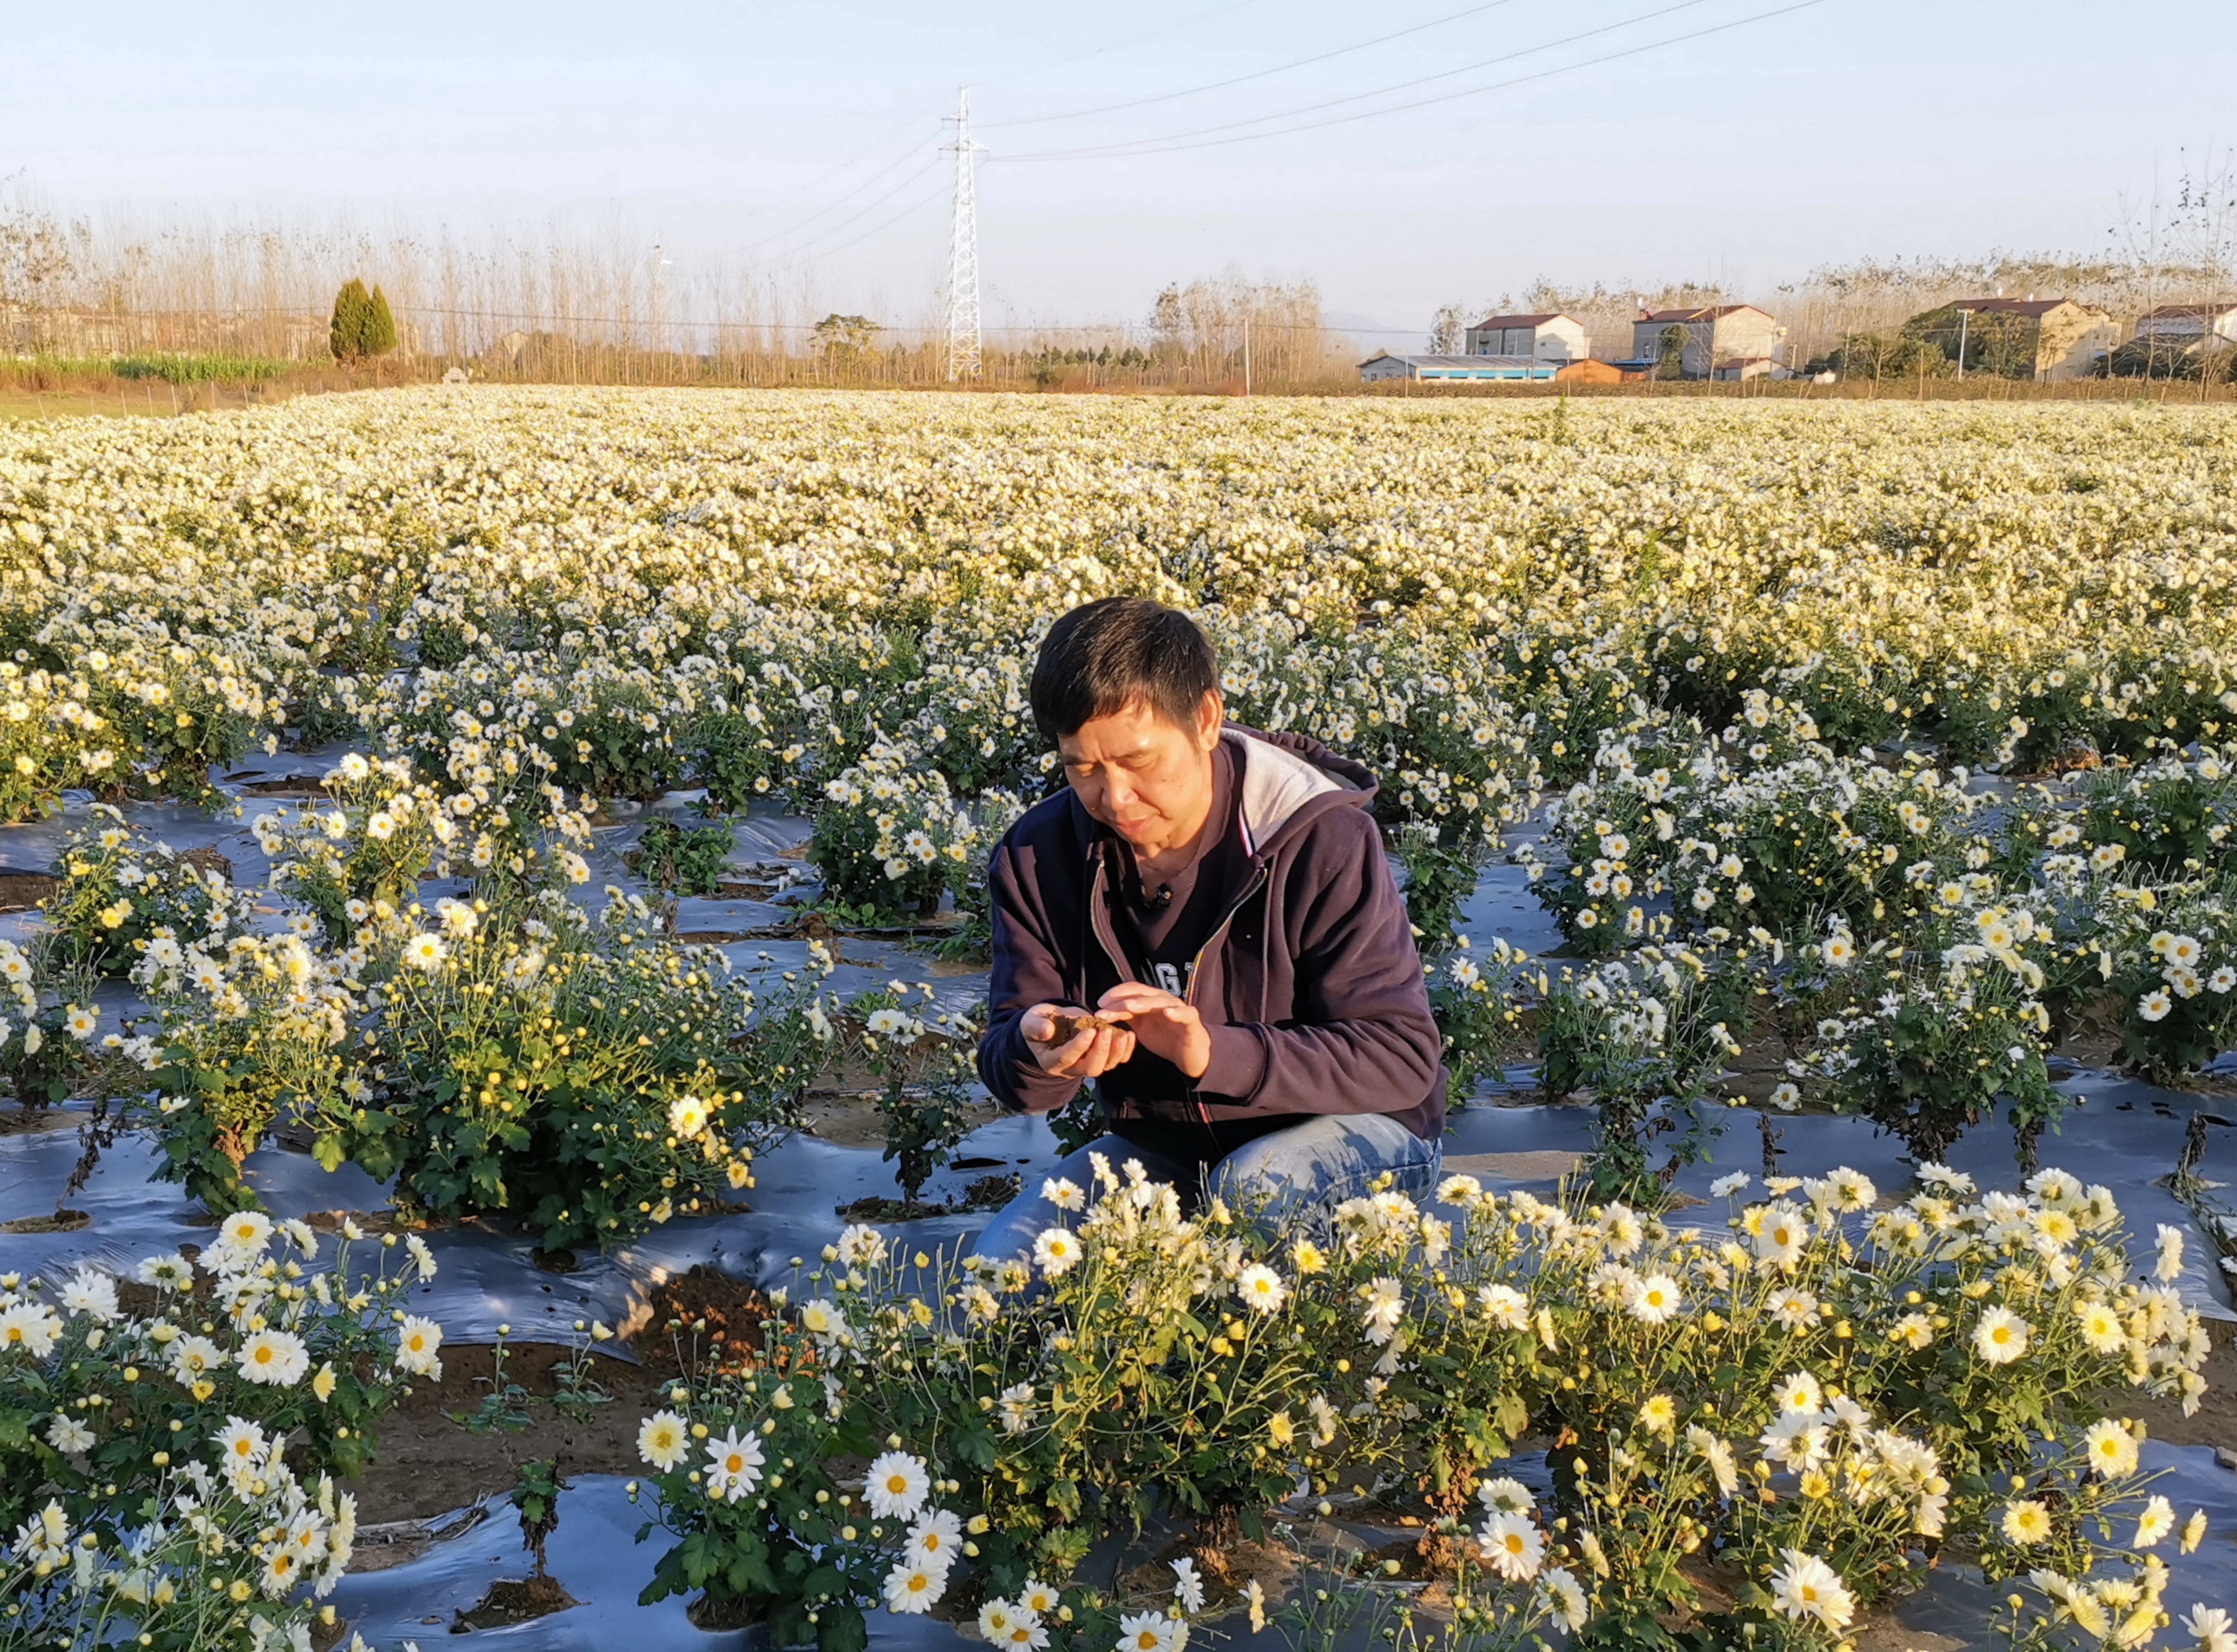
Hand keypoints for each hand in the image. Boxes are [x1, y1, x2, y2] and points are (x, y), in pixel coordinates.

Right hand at [1020, 1003, 1135, 1077]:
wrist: (1049, 1025)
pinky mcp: (1100, 1059)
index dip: (1079, 1046)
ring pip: (1105, 1066)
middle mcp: (1071, 1068)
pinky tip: (1129, 1035)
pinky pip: (1115, 1060)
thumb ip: (1036, 1026)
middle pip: (1090, 1068)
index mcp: (1052, 1061)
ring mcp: (1087, 1065)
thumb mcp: (1031, 1021)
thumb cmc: (1039, 1022)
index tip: (1090, 1030)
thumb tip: (1046, 1030)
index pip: (1066, 1057)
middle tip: (1106, 1031)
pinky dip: (1125, 1050)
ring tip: (1122, 1034)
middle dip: (1100, 1051)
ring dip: (1116, 1052)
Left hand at [1096, 983, 1210, 1079]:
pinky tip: (1167, 1013)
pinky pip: (1185, 1014)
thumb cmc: (1165, 1039)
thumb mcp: (1140, 1028)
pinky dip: (1177, 1012)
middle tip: (1105, 1007)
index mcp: (1150, 1001)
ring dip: (1144, 1003)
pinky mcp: (1191, 1020)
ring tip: (1129, 1007)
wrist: (1189, 1054)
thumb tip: (1102, 1013)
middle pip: (1142, 994)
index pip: (1132, 990)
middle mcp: (1163, 1000)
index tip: (1099, 1004)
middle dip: (1122, 999)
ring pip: (1160, 1001)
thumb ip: (1126, 1018)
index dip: (1115, 994)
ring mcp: (1178, 1009)